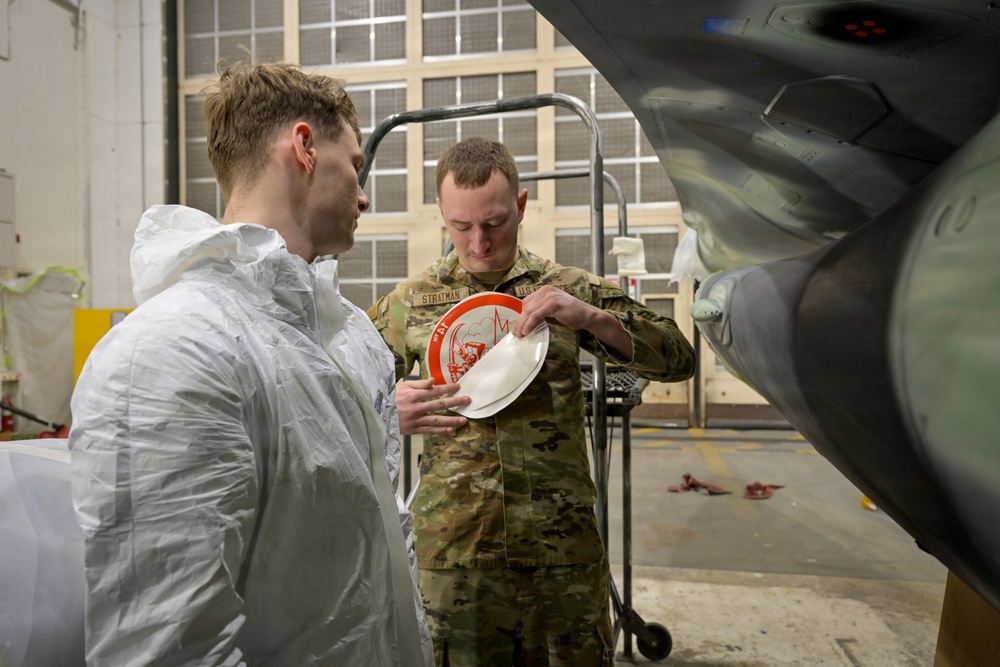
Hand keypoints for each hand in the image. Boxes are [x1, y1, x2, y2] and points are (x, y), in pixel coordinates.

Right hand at [396, 378, 470, 434]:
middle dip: (455, 402)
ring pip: (437, 420)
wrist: (379, 414)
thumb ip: (420, 384)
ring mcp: (416, 420)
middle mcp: (417, 408)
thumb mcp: (403, 387)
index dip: (448, 388)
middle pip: (440, 404)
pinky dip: (440, 431)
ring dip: (451, 420)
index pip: (435, 391)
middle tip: (468, 400)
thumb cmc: (392, 398)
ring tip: (463, 420)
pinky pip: (429, 430)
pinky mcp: (414, 430)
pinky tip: (450, 430)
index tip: (458, 386)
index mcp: (414, 395)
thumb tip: (434, 380)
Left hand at [512, 285, 633, 358]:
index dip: (520, 315)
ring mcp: (550, 296)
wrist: (587, 315)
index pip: (527, 302)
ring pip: (529, 311)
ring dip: (523, 324)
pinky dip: (529, 324)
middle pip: (526, 306)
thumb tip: (525, 322)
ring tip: (520, 335)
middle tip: (516, 333)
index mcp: (545, 290)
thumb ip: (540, 312)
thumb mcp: (552, 311)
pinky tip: (527, 331)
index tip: (517, 326)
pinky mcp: (553, 304)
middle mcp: (546, 290)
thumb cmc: (571, 314)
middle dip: (520, 321)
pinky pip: (536, 315)